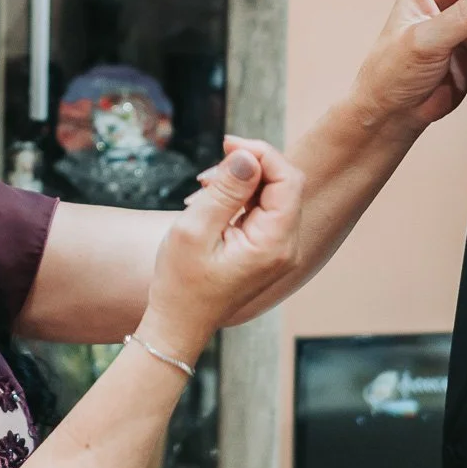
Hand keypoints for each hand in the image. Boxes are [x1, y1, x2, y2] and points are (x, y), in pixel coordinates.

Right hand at [139, 141, 303, 361]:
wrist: (179, 323)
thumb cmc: (180, 282)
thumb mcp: (194, 230)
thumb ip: (225, 191)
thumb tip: (247, 155)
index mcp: (274, 244)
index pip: (287, 179)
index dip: (261, 153)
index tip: (226, 144)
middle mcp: (286, 247)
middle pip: (285, 184)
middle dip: (251, 164)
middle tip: (210, 170)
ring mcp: (280, 251)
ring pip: (275, 194)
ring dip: (244, 180)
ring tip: (206, 187)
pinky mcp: (268, 251)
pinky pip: (265, 210)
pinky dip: (243, 196)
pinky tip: (214, 200)